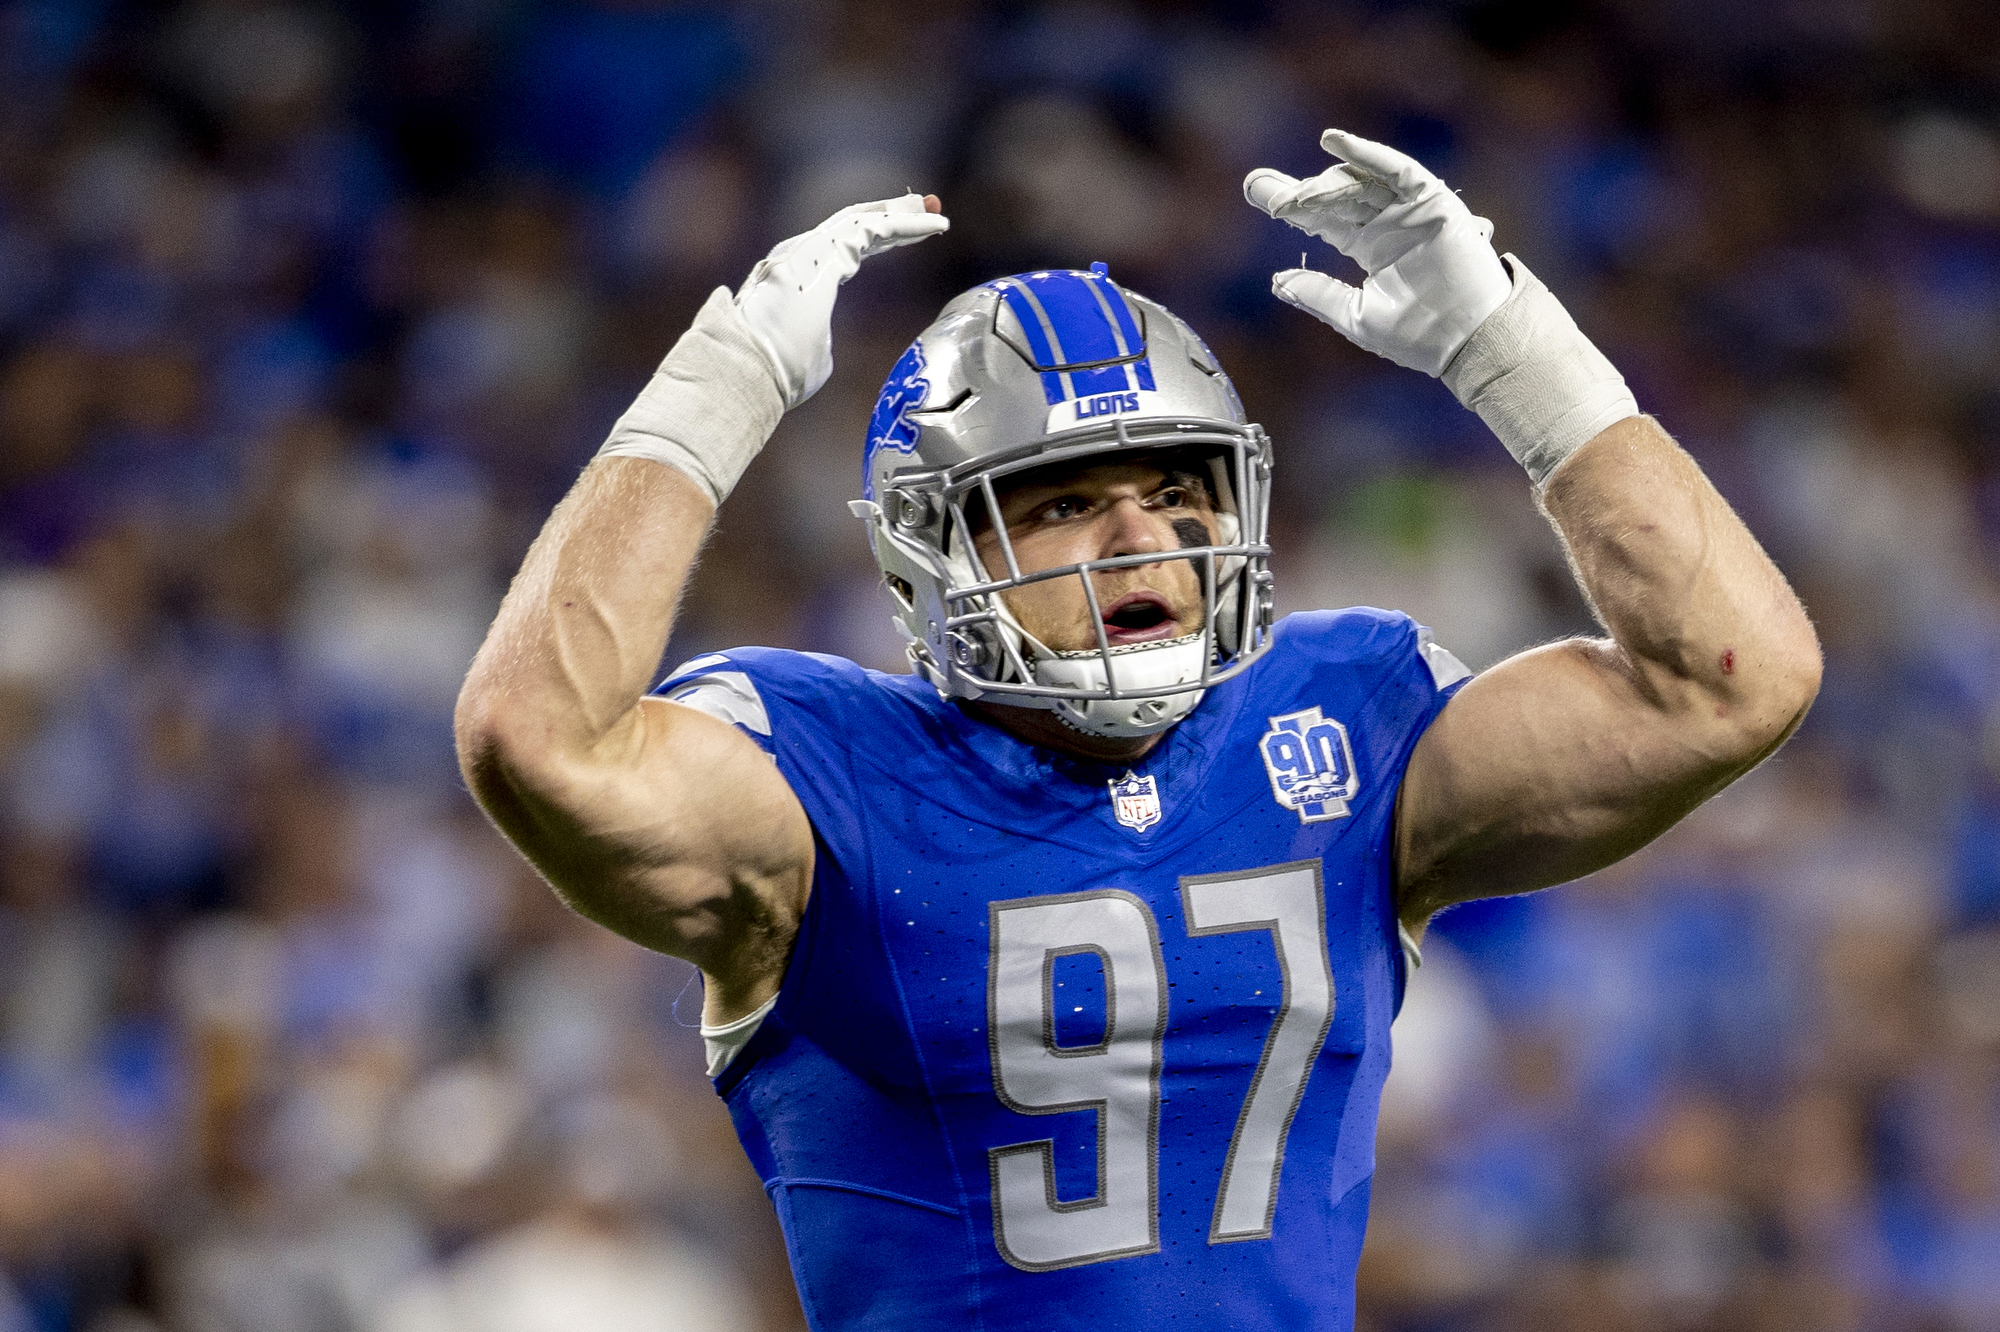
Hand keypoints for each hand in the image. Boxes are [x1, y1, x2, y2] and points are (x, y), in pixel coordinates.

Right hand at [737, 194, 948, 407]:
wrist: (749, 370)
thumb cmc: (775, 373)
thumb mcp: (809, 355)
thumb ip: (819, 341)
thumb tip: (822, 346)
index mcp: (799, 277)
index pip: (846, 248)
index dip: (879, 239)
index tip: (907, 233)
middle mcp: (801, 255)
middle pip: (853, 226)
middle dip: (890, 215)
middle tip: (924, 205)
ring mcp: (807, 249)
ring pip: (862, 221)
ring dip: (899, 215)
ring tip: (932, 208)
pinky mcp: (820, 251)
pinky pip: (871, 230)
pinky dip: (905, 224)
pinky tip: (932, 224)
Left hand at [1244, 130, 1509, 376]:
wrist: (1466, 341)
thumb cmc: (1418, 336)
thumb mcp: (1355, 315)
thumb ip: (1318, 294)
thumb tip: (1277, 282)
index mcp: (1372, 248)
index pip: (1325, 220)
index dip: (1293, 208)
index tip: (1258, 194)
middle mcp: (1389, 225)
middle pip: (1337, 197)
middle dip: (1298, 191)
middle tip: (1256, 186)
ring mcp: (1410, 211)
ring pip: (1361, 184)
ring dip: (1325, 180)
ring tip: (1293, 190)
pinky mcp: (1433, 203)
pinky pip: (1399, 171)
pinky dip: (1369, 154)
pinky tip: (1334, 142)